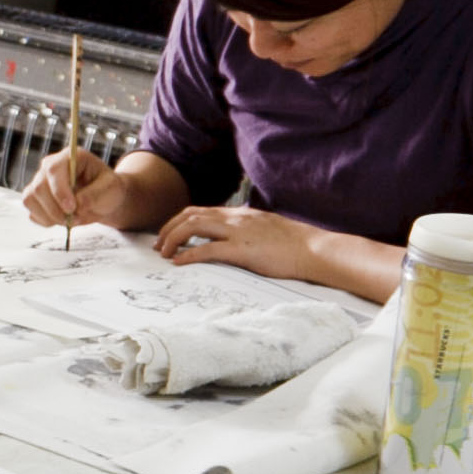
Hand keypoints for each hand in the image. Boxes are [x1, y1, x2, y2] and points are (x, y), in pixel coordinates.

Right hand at [21, 147, 120, 229]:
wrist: (104, 199)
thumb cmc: (108, 189)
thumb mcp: (110, 189)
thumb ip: (94, 195)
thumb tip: (76, 207)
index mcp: (70, 157)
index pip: (53, 170)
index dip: (59, 191)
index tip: (72, 208)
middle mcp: (50, 167)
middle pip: (38, 188)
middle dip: (55, 209)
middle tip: (74, 219)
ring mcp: (40, 182)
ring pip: (30, 200)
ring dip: (50, 216)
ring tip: (70, 220)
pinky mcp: (36, 199)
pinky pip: (32, 212)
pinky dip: (46, 221)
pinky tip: (62, 219)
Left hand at [154, 205, 335, 278]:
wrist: (314, 249)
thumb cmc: (294, 244)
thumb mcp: (265, 229)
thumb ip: (246, 229)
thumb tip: (233, 236)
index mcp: (240, 214)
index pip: (200, 210)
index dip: (179, 221)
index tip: (168, 234)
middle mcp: (235, 219)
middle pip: (190, 215)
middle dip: (169, 229)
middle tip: (158, 245)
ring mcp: (238, 233)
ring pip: (194, 227)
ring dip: (173, 239)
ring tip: (164, 253)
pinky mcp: (242, 250)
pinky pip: (207, 249)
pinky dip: (188, 255)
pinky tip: (178, 263)